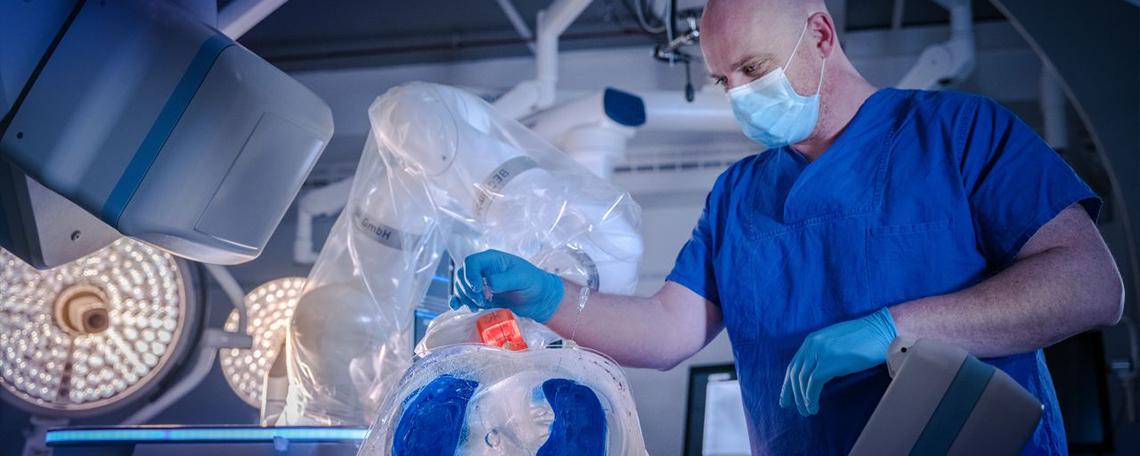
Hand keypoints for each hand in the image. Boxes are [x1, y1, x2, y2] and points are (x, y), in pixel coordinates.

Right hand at [449, 249, 564, 321]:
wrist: (539, 298)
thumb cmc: (533, 282)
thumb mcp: (521, 278)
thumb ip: (503, 280)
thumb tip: (487, 284)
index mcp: (492, 259)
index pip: (471, 262)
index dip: (470, 275)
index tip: (479, 289)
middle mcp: (484, 269)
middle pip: (462, 275)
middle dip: (468, 289)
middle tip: (482, 301)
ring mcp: (481, 283)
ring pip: (461, 287)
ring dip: (465, 297)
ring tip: (479, 305)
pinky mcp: (481, 296)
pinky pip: (464, 296)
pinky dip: (458, 301)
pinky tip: (457, 306)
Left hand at [780, 307, 896, 415]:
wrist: (882, 331)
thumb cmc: (865, 339)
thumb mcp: (836, 343)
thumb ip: (823, 354)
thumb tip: (816, 373)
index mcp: (812, 340)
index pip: (794, 364)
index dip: (788, 382)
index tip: (786, 396)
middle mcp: (812, 344)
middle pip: (794, 373)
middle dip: (791, 393)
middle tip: (791, 407)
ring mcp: (820, 353)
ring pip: (802, 380)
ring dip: (802, 399)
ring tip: (807, 411)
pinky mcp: (829, 363)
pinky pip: (813, 384)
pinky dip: (810, 397)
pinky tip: (813, 407)